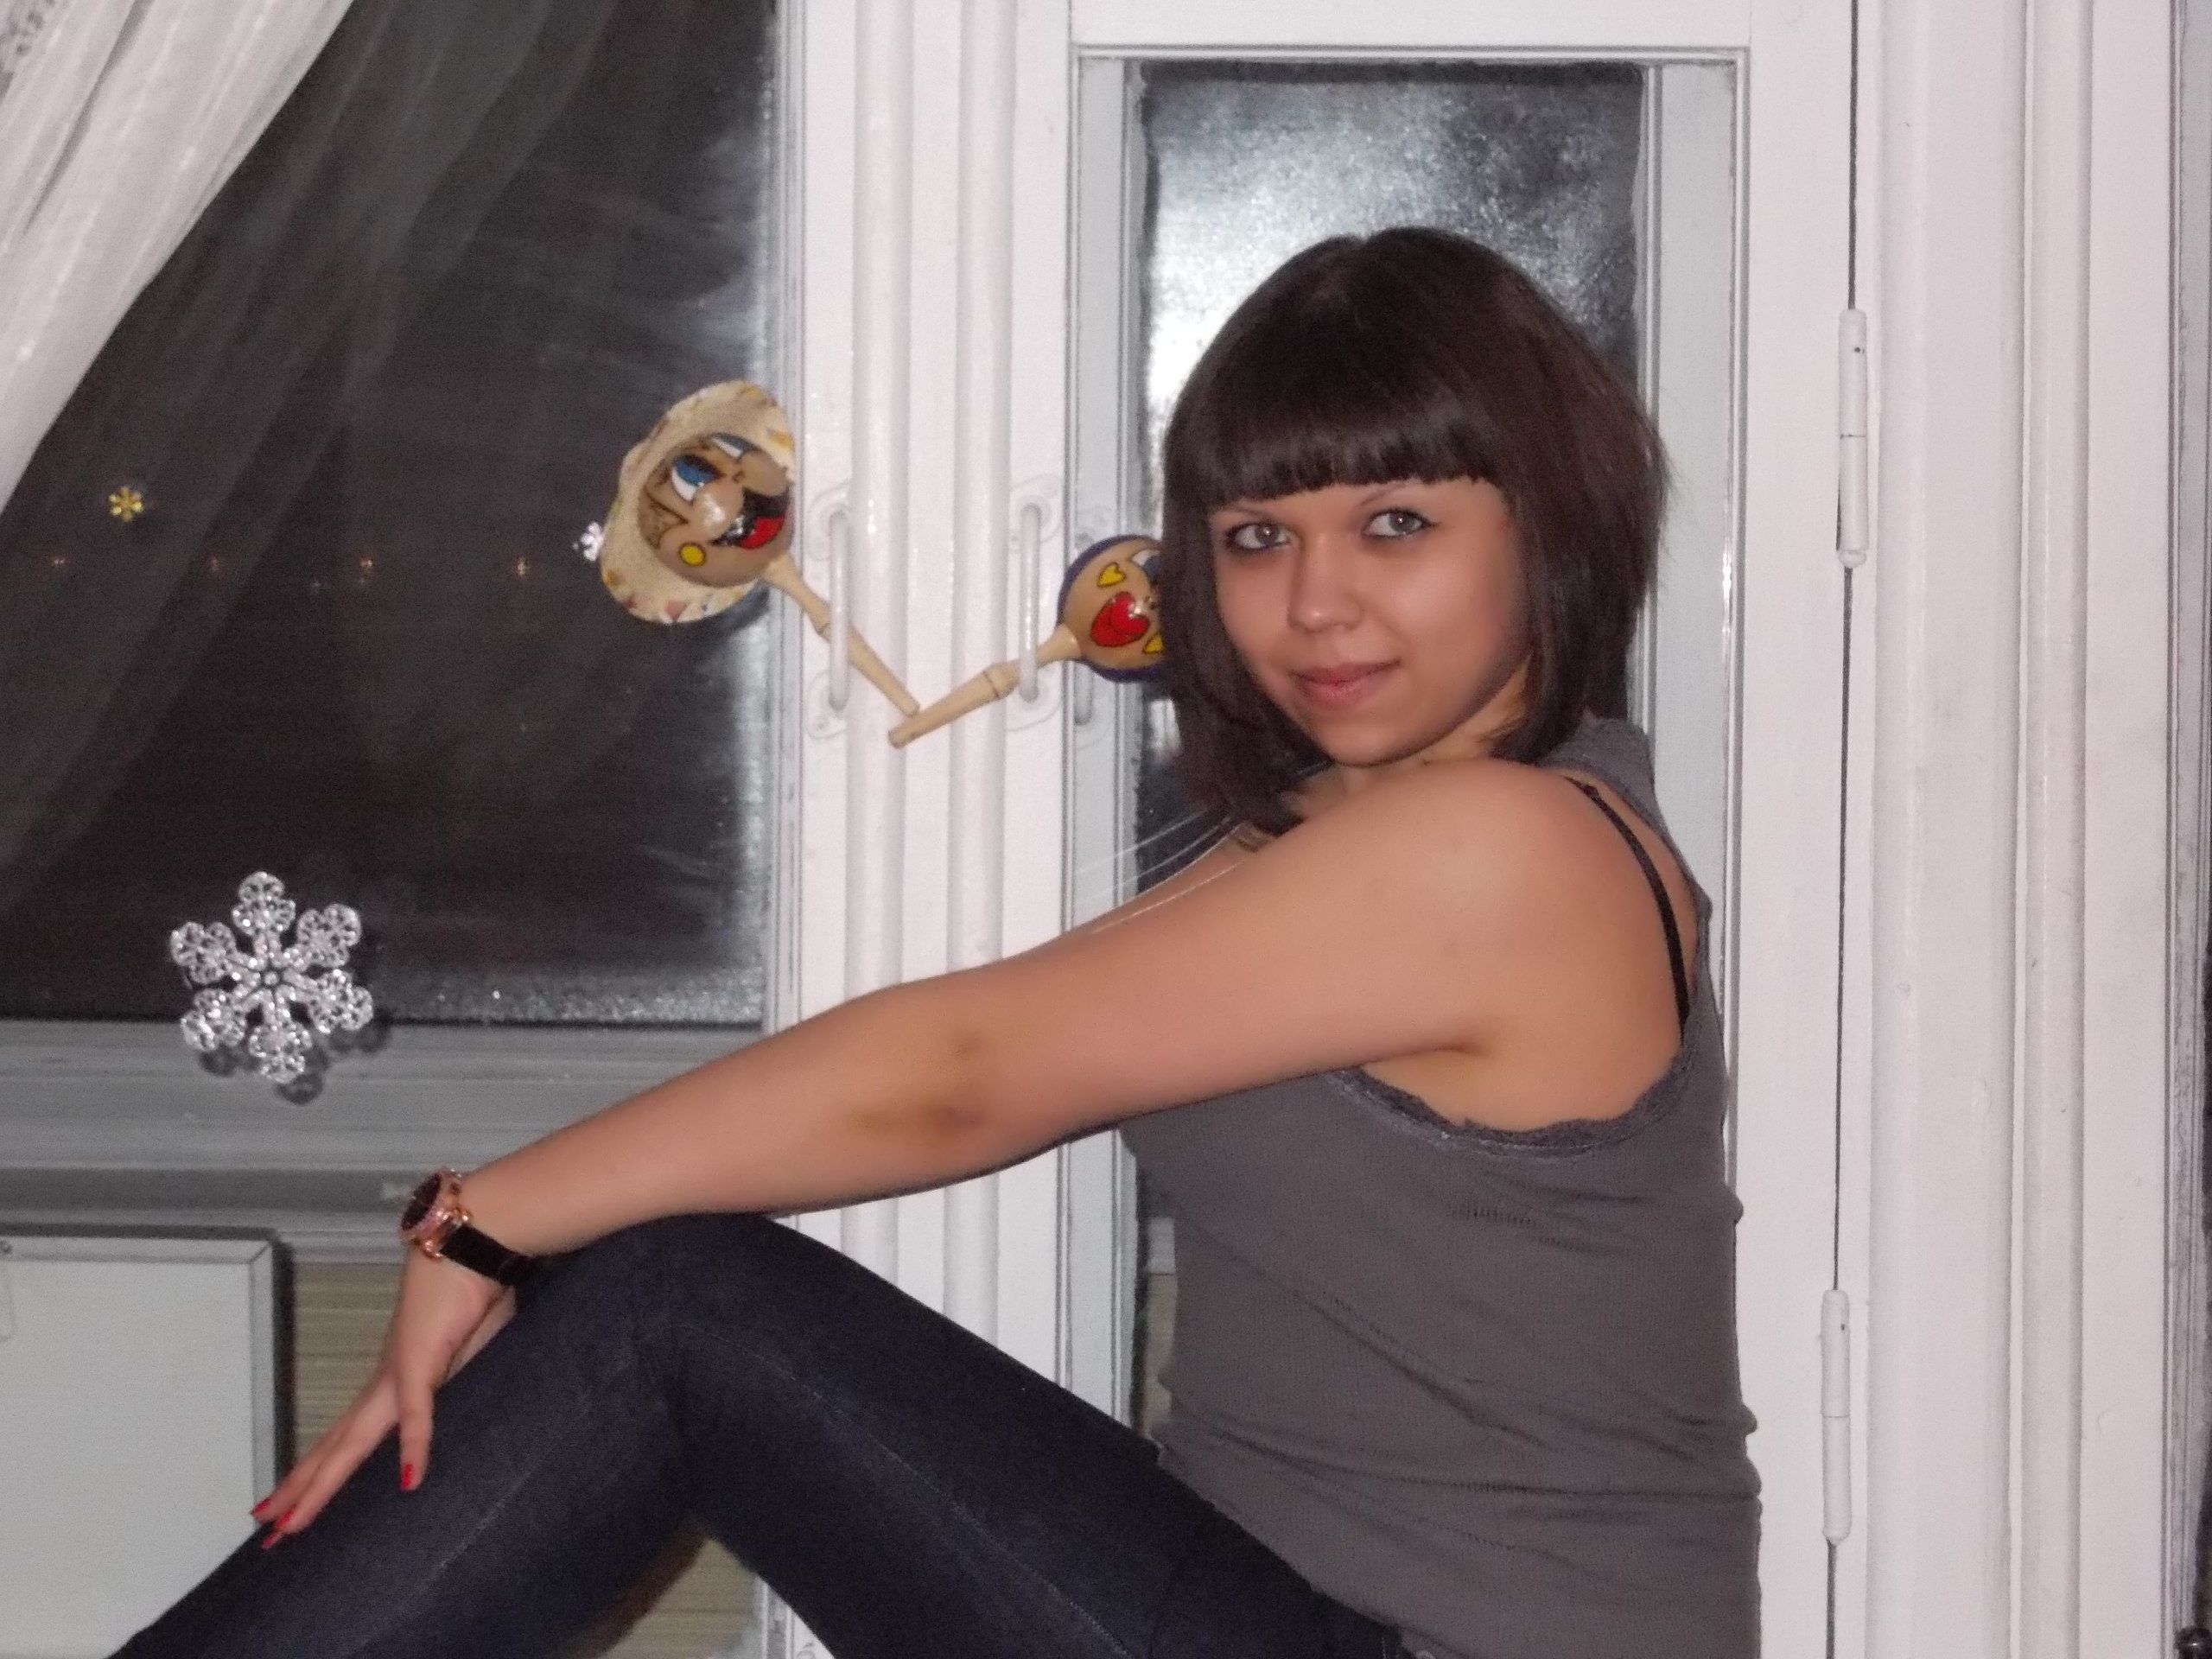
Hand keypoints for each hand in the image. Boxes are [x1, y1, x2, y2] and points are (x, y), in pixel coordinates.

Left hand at [252, 1249, 513, 1541]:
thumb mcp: (467, 1356)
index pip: (346, 1437)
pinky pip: (417, 1413)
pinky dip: (414, 1445)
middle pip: (333, 1448)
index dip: (317, 1471)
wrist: (470, 1246)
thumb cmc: (470, 1294)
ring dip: (320, 1482)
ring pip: (351, 1441)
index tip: (287, 1503)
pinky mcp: (422, 1365)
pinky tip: (411, 1480)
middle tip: (265, 1532)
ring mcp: (397, 1377)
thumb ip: (456, 1386)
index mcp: (392, 1384)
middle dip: (299, 1491)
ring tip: (290, 1520)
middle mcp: (382, 1385)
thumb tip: (460, 1406)